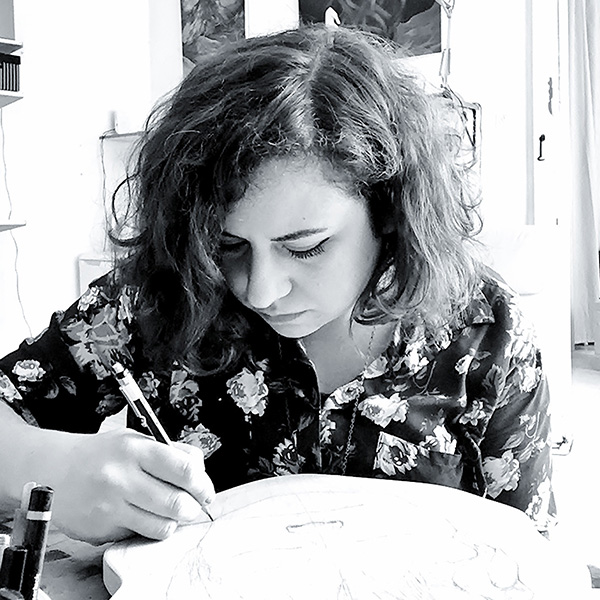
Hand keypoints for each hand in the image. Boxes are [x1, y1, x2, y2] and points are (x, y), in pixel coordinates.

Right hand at [47, 428, 214, 543]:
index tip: (206, 491)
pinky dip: (149, 528)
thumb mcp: (136, 439)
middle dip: (193, 507)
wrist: (54, 469)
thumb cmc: (101, 454)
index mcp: (136, 449)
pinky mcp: (102, 528)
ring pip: (162, 525)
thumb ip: (169, 452)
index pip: (184, 468)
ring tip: (169, 512)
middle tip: (192, 505)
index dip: (202, 483)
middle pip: (177, 502)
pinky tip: (143, 516)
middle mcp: (123, 477)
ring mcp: (111, 505)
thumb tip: (200, 470)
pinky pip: (140, 535)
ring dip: (174, 521)